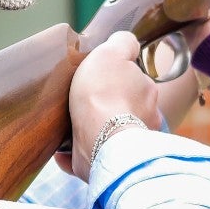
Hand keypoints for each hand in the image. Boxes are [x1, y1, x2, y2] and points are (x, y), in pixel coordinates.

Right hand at [69, 30, 158, 178]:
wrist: (98, 138)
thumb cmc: (104, 93)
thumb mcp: (113, 52)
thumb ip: (123, 42)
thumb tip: (128, 42)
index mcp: (147, 95)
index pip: (139, 83)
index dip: (122, 78)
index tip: (104, 79)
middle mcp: (144, 123)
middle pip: (124, 109)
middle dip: (109, 106)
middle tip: (84, 100)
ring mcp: (124, 147)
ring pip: (108, 134)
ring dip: (92, 129)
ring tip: (69, 123)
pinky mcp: (103, 166)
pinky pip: (88, 158)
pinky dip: (74, 154)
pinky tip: (61, 150)